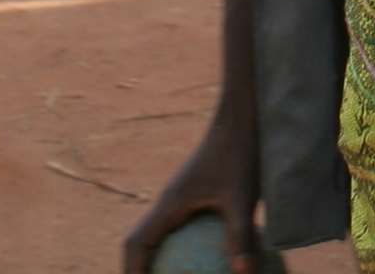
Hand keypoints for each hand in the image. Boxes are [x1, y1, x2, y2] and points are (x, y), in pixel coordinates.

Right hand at [120, 118, 262, 273]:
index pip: (136, 244)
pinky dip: (187, 246)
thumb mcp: (244, 196)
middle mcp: (170, 201)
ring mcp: (182, 196)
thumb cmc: (243, 150)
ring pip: (161, 234)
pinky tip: (217, 261)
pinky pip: (184, 226)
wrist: (244, 115)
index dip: (130, 271)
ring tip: (177, 273)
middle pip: (142, 242)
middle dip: (140, 268)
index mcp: (170, 203)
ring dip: (160, 258)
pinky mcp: (198, 192)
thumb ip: (241, 236)